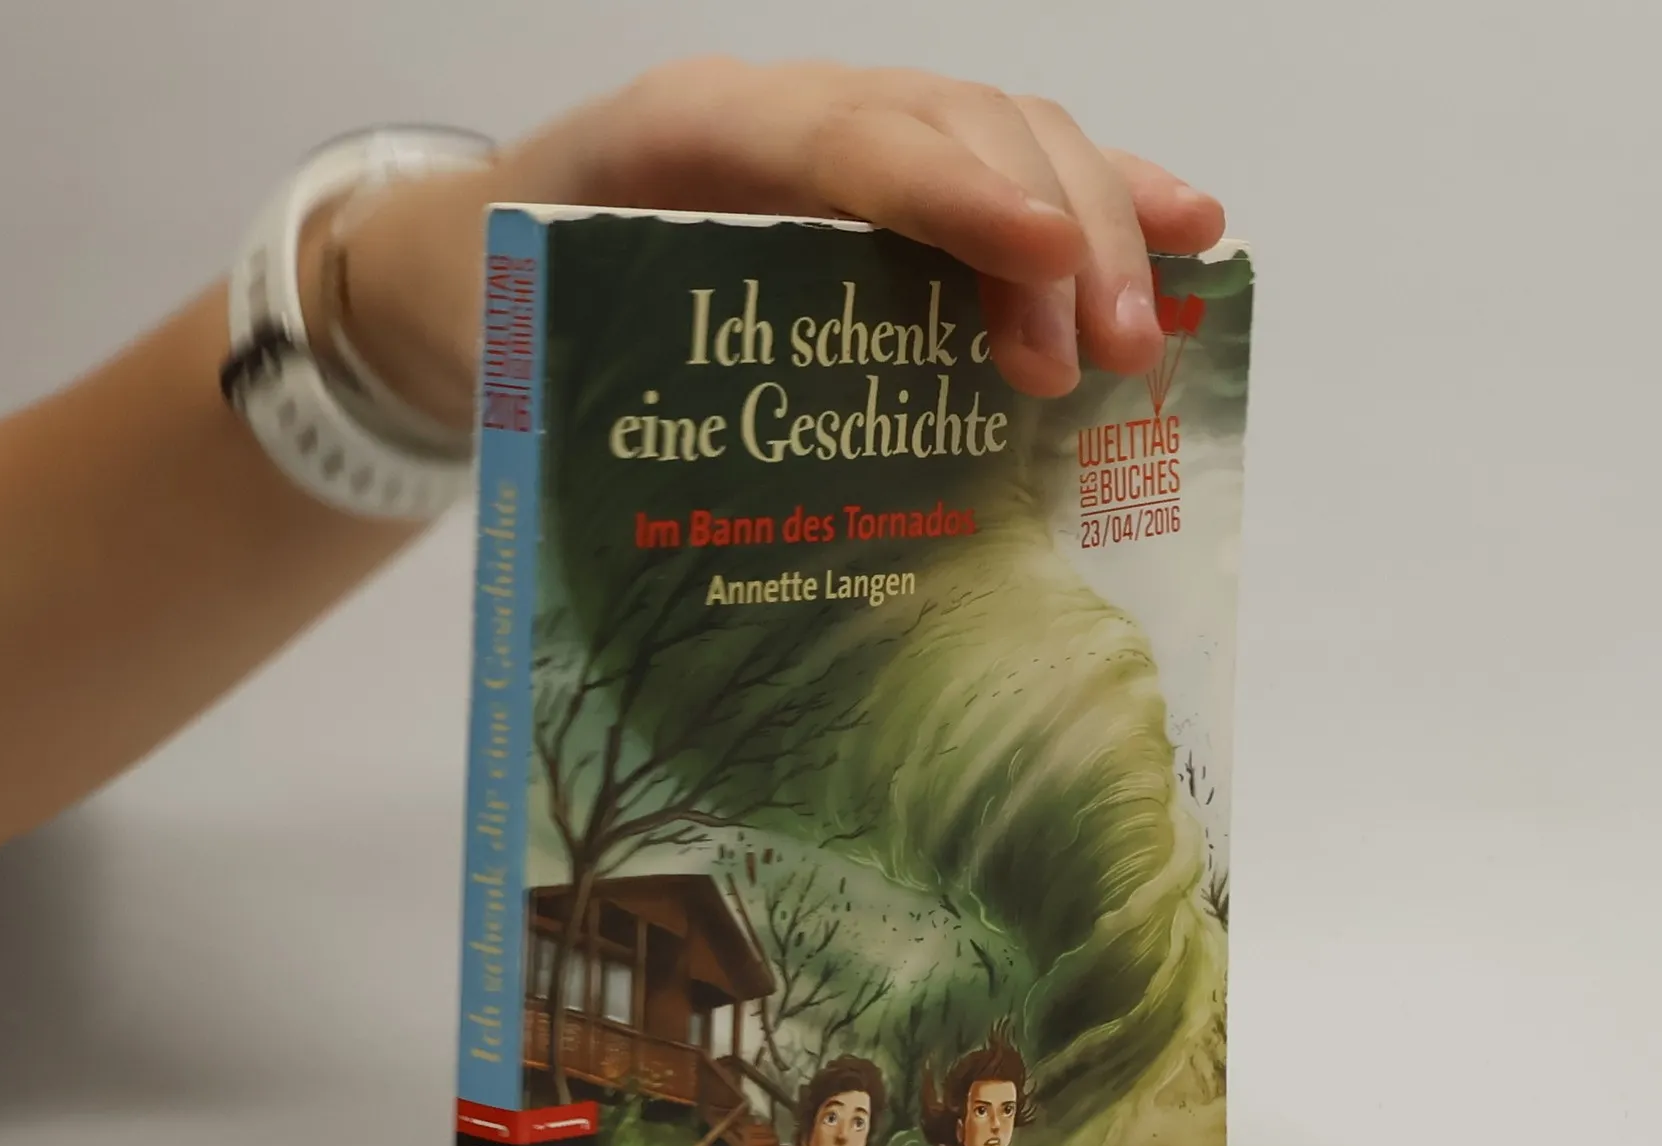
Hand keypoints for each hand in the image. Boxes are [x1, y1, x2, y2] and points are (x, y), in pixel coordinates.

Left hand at [336, 59, 1226, 423]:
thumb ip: (607, 392)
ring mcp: (844, 132)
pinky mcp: (882, 175)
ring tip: (1148, 333)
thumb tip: (719, 520)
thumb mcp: (527, 352)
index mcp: (683, 136)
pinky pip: (1006, 167)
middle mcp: (782, 110)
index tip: (1041, 254)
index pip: (839, 139)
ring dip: (1096, 223)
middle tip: (1100, 361)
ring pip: (1002, 129)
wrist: (473, 258)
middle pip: (953, 122)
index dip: (949, 189)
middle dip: (1050, 229)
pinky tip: (1187, 236)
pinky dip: (1099, 201)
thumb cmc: (504, 315)